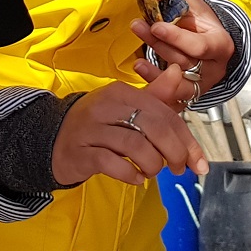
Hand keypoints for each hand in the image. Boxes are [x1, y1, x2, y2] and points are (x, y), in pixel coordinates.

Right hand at [53, 81, 208, 186]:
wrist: (53, 139)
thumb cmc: (98, 124)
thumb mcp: (126, 106)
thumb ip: (156, 95)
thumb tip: (178, 72)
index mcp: (122, 92)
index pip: (164, 113)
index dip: (186, 139)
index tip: (197, 162)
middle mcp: (107, 106)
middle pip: (154, 128)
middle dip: (173, 153)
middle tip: (177, 169)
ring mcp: (92, 129)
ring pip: (135, 146)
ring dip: (152, 165)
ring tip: (151, 171)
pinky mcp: (81, 152)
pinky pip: (112, 163)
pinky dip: (130, 174)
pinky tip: (135, 177)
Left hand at [130, 0, 232, 106]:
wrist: (208, 39)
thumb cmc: (201, 21)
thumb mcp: (191, 3)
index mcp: (221, 45)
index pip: (199, 46)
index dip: (177, 38)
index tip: (156, 25)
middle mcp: (214, 68)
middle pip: (184, 60)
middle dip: (159, 43)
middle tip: (139, 25)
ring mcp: (201, 83)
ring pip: (175, 75)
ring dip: (153, 57)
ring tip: (137, 40)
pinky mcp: (188, 92)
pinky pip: (168, 90)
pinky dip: (152, 78)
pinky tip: (139, 64)